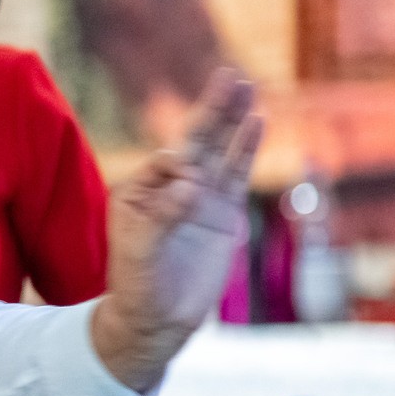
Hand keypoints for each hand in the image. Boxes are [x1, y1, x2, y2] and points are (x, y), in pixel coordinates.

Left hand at [90, 69, 261, 391]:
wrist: (158, 319)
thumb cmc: (138, 285)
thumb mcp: (141, 252)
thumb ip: (163, 217)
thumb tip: (190, 185)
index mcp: (139, 190)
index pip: (167, 162)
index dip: (182, 168)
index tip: (189, 195)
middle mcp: (169, 186)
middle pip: (194, 140)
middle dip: (212, 109)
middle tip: (228, 77)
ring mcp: (199, 196)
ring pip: (219, 149)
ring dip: (231, 118)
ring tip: (245, 84)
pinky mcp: (223, 212)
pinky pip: (237, 172)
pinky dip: (246, 146)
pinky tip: (256, 120)